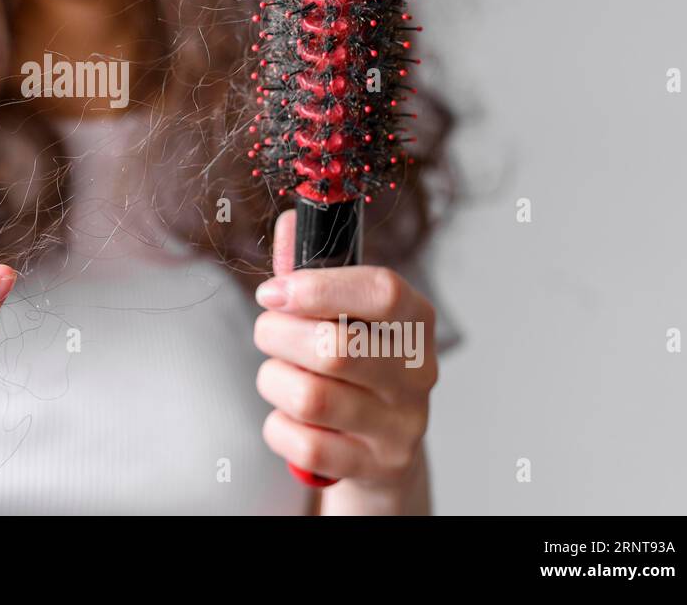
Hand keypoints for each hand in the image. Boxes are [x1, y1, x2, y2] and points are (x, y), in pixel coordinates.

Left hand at [252, 210, 437, 487]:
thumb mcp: (341, 314)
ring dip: (274, 380)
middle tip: (268, 332)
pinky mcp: (375, 467)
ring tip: (279, 375)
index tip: (273, 291)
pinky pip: (304, 444)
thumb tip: (290, 220)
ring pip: (311, 397)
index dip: (319, 287)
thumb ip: (312, 269)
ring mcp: (400, 426)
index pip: (382, 292)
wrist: (379, 449)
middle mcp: (418, 374)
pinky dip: (278, 427)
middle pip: (335, 349)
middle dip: (278, 336)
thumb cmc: (354, 365)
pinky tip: (289, 417)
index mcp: (415, 321)